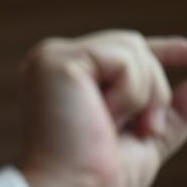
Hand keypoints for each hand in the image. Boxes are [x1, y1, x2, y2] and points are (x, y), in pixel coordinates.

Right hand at [19, 30, 186, 186]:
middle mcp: (53, 61)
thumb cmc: (96, 175)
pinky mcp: (56, 61)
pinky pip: (124, 59)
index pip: (118, 51)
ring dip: (143, 95)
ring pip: (132, 47)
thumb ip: (168, 112)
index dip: (161, 49)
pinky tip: (102, 116)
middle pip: (132, 46)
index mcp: (66, 78)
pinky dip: (130, 94)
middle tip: (144, 129)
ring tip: (113, 125)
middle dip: (155, 90)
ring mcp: (51, 58)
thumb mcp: (144, 139)